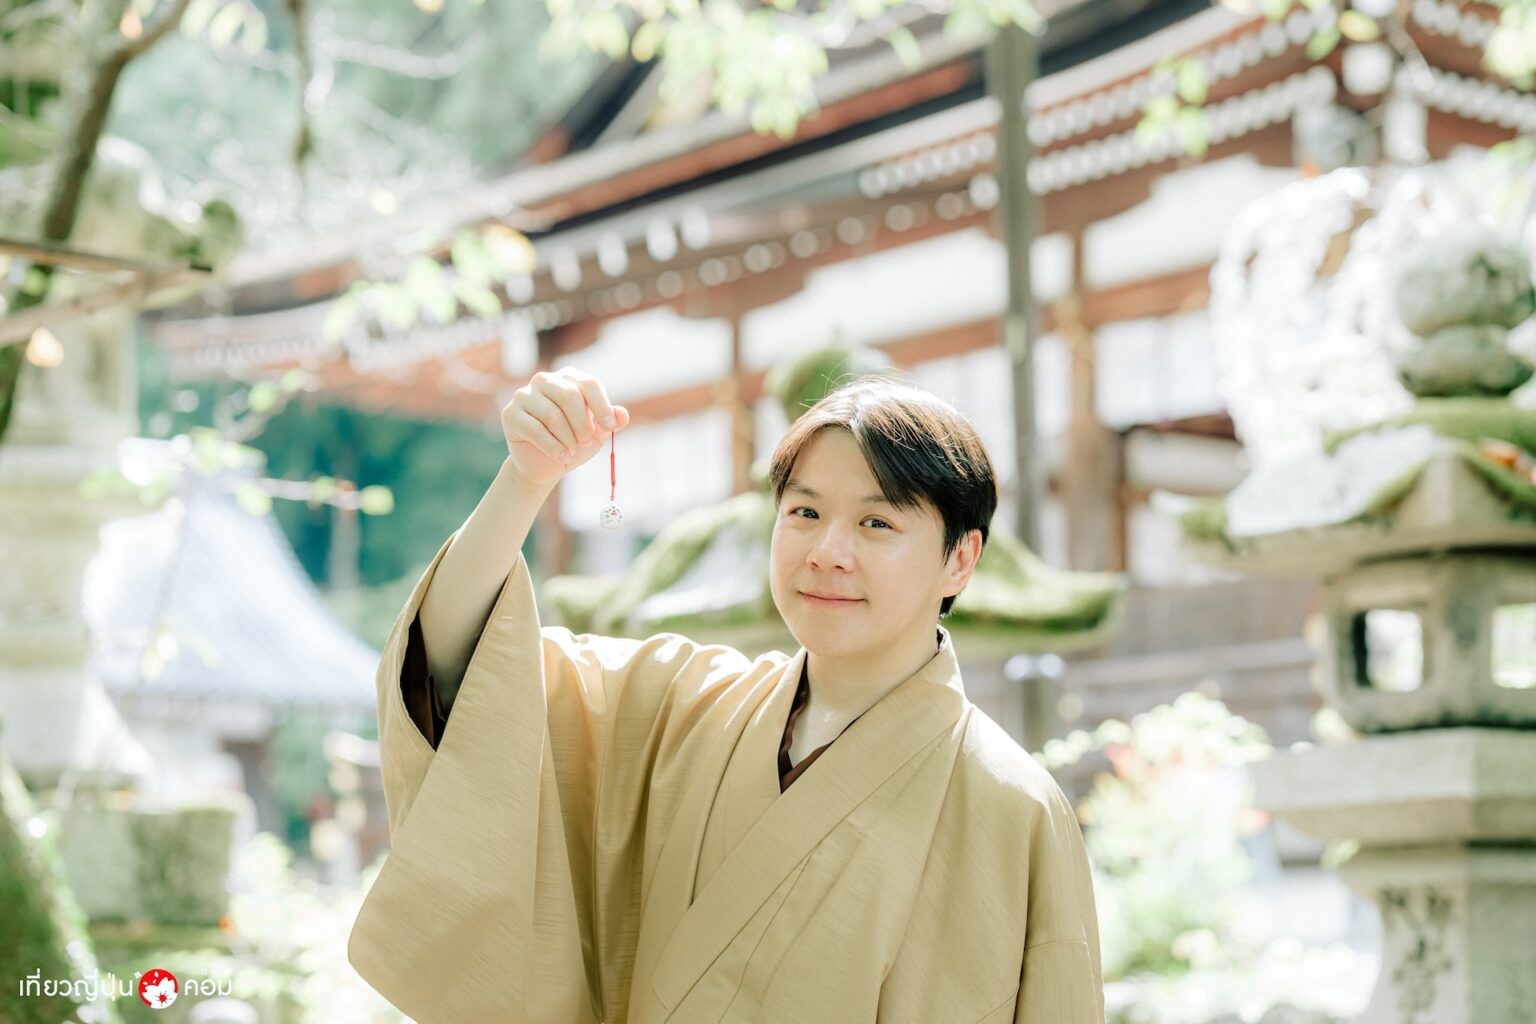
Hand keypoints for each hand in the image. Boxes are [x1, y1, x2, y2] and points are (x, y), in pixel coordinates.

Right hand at [500, 368, 629, 488]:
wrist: (544, 464)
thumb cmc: (573, 442)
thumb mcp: (596, 433)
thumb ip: (609, 422)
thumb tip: (622, 415)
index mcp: (568, 378)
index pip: (588, 383)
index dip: (601, 405)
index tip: (610, 427)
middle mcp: (544, 380)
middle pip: (569, 395)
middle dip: (582, 424)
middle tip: (587, 443)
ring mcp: (524, 395)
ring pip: (552, 415)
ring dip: (568, 438)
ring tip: (573, 452)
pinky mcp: (510, 414)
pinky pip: (535, 429)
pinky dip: (553, 447)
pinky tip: (563, 458)